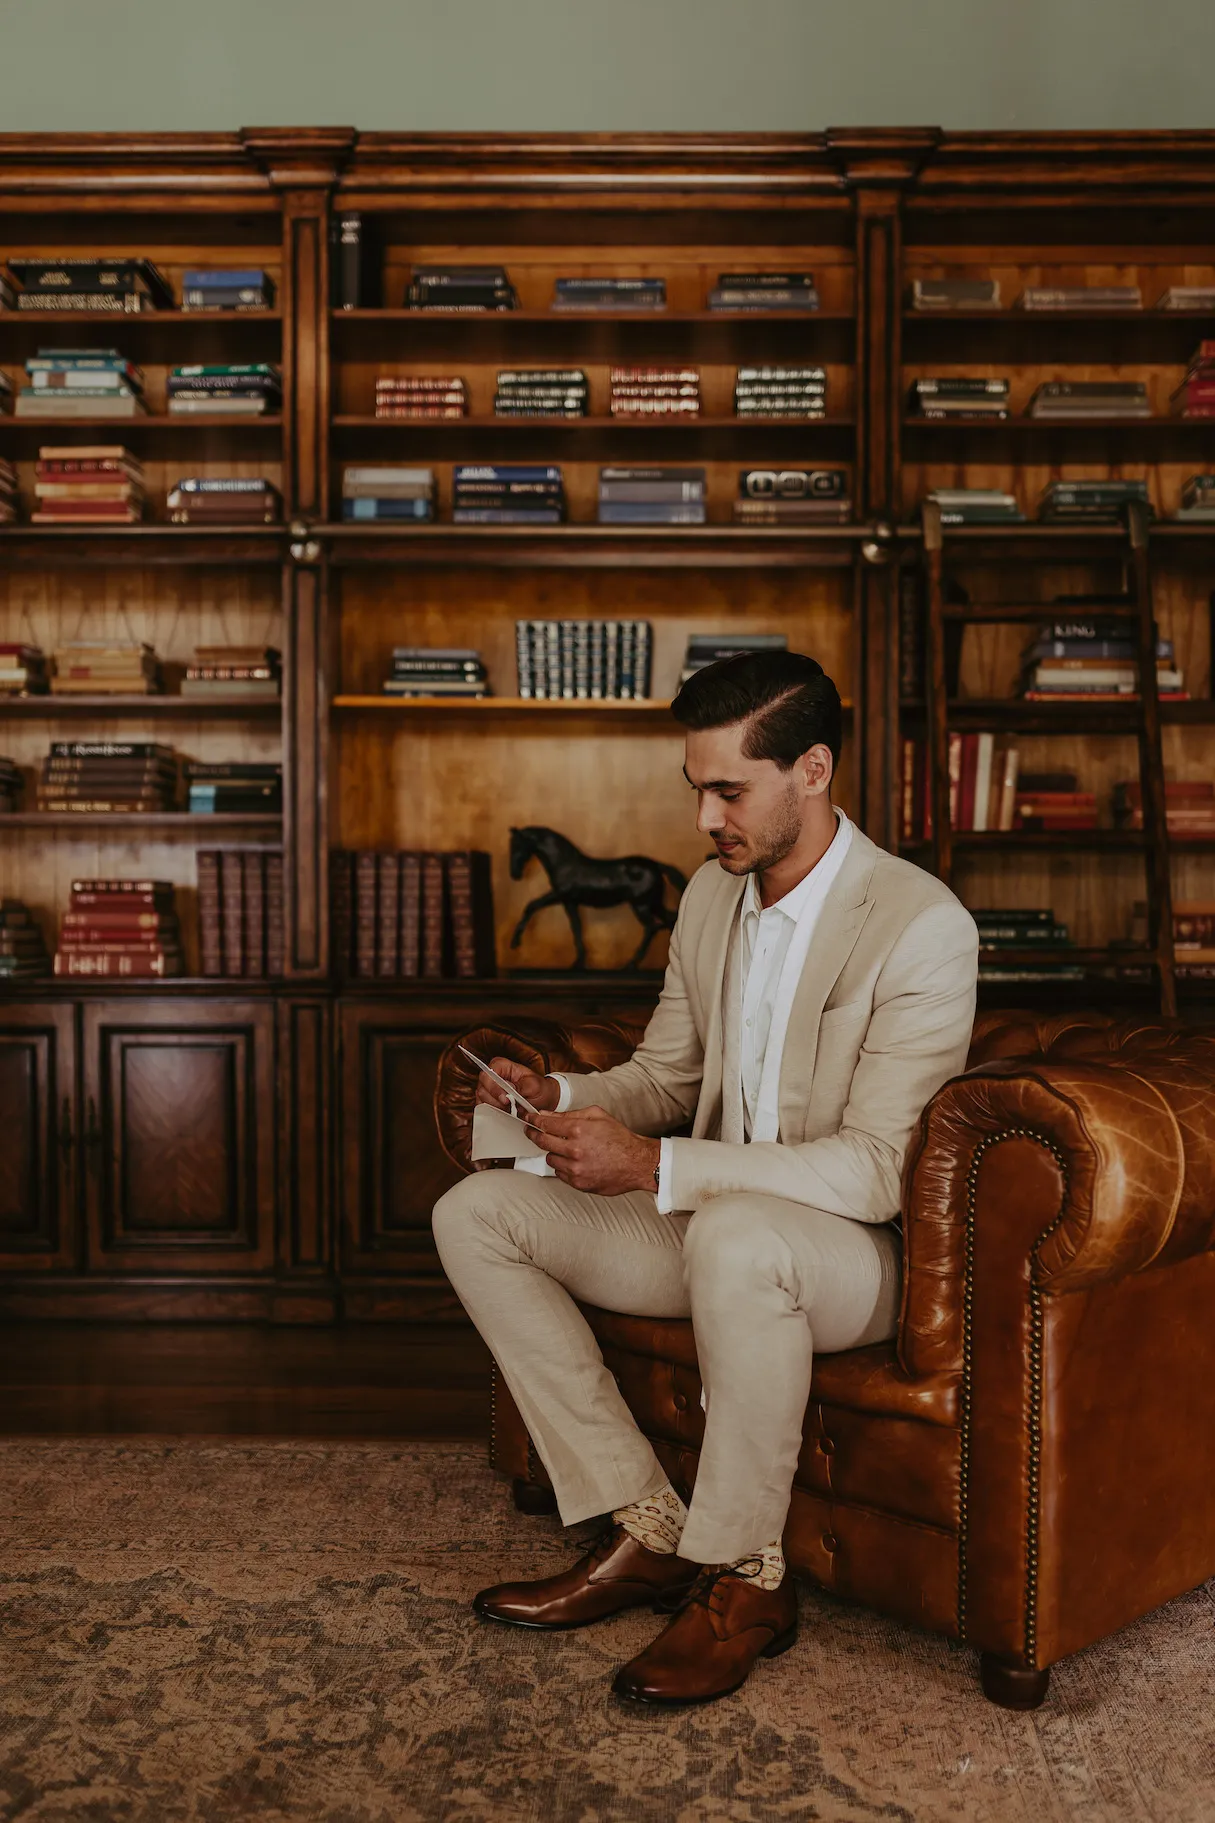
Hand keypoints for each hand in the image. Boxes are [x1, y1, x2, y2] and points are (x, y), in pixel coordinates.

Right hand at [474, 1054, 560, 1113]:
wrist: (542, 1099)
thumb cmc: (538, 1088)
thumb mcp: (534, 1086)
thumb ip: (520, 1087)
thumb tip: (508, 1092)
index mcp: (501, 1066)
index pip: (488, 1073)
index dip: (494, 1087)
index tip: (506, 1099)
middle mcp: (491, 1076)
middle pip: (482, 1088)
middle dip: (495, 1100)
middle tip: (509, 1107)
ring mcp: (488, 1089)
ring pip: (482, 1100)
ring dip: (495, 1108)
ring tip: (510, 1110)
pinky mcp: (488, 1102)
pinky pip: (483, 1109)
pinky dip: (493, 1113)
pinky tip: (504, 1114)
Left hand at [523, 1105, 660, 1196]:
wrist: (637, 1163)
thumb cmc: (620, 1139)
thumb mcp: (598, 1115)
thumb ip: (571, 1113)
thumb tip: (549, 1115)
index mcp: (578, 1130)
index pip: (545, 1124)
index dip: (534, 1121)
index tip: (529, 1120)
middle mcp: (574, 1150)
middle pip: (542, 1142)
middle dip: (535, 1135)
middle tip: (533, 1132)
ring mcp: (575, 1169)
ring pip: (550, 1159)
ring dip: (554, 1153)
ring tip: (567, 1149)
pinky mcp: (578, 1183)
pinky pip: (560, 1174)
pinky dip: (564, 1167)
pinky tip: (576, 1162)